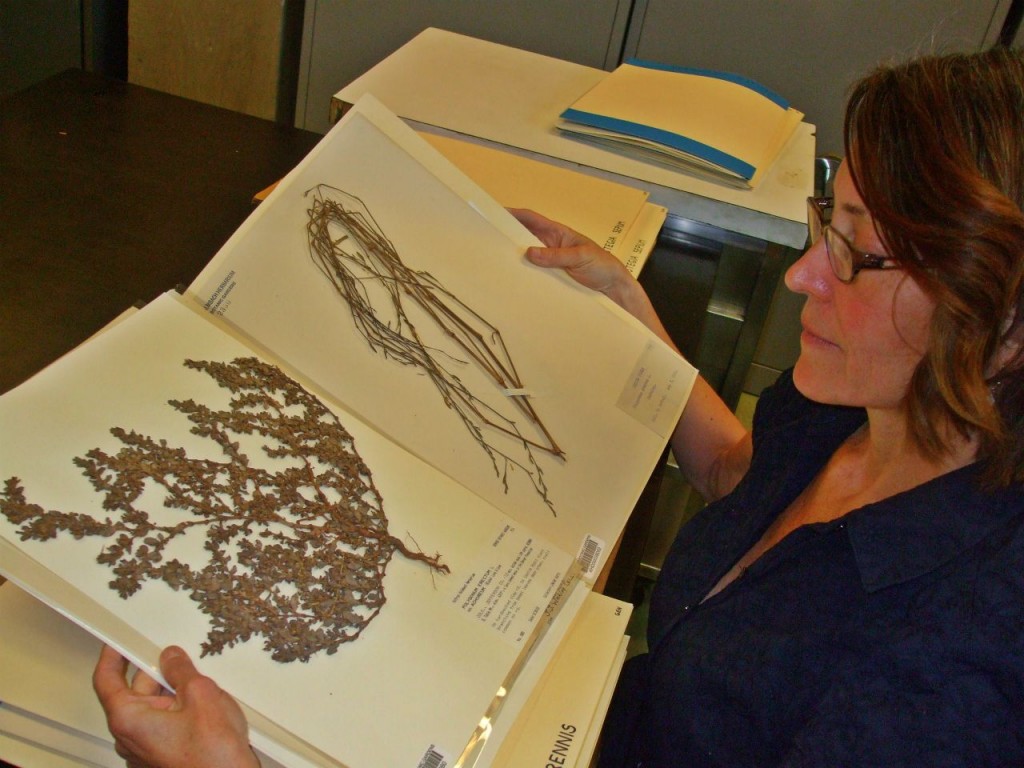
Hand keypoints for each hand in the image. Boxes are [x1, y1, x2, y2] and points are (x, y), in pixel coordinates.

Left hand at [93, 645, 258, 767]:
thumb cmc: (211, 756)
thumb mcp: (200, 694)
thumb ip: (180, 670)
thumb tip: (171, 658)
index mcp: (128, 719)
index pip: (106, 679)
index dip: (112, 656)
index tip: (118, 641)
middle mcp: (130, 737)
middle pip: (135, 692)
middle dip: (157, 672)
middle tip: (177, 655)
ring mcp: (145, 749)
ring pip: (153, 707)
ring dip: (172, 692)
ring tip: (201, 683)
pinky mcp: (161, 755)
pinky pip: (164, 723)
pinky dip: (179, 709)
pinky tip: (203, 704)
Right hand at [510, 208, 673, 344]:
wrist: (614, 288)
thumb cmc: (603, 266)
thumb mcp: (581, 257)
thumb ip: (556, 256)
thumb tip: (530, 253)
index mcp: (558, 233)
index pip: (531, 219)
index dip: (514, 213)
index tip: (496, 213)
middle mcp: (550, 246)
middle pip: (524, 237)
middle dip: (507, 236)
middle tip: (488, 239)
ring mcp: (549, 262)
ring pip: (526, 257)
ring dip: (513, 258)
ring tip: (495, 260)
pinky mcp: (551, 278)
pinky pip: (533, 274)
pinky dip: (523, 275)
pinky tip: (512, 278)